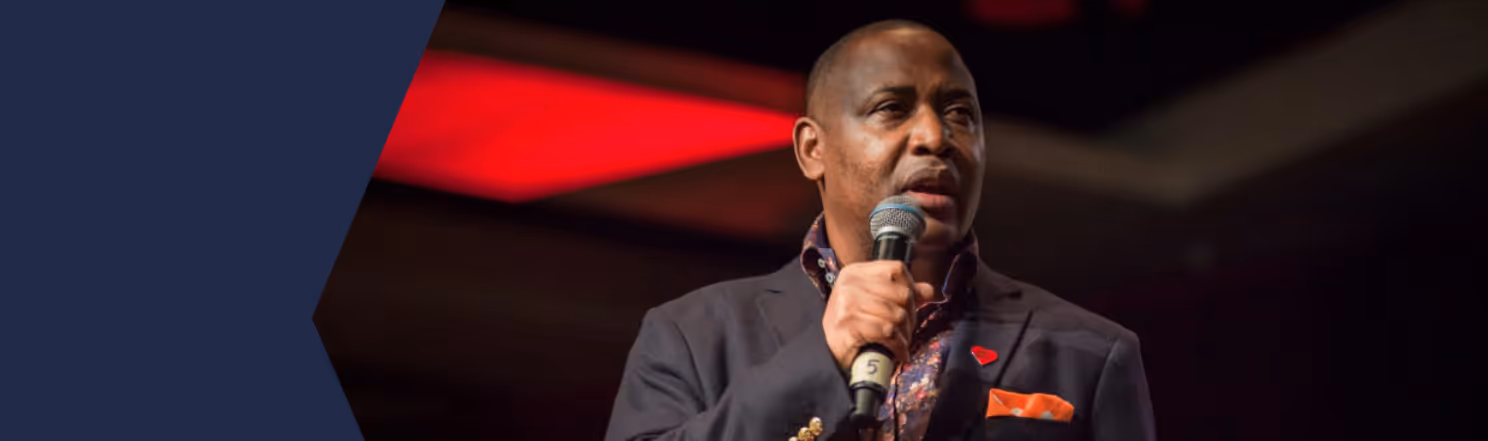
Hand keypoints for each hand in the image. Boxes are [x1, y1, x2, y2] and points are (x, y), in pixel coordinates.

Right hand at [821, 260, 935, 370]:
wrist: (828, 353)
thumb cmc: (852, 325)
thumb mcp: (871, 301)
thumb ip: (900, 293)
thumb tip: (930, 291)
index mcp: (855, 272)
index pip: (897, 269)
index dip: (910, 288)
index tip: (909, 307)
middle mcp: (849, 284)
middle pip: (902, 294)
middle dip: (911, 317)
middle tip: (906, 331)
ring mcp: (847, 304)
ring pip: (897, 315)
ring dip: (905, 335)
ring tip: (901, 343)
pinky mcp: (849, 325)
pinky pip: (888, 332)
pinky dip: (898, 346)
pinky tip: (898, 352)